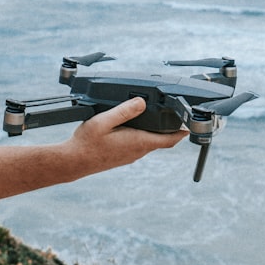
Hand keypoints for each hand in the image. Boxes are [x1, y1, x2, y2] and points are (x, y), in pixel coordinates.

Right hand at [66, 97, 187, 172]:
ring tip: (155, 116)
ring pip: (150, 142)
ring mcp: (130, 156)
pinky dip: (143, 135)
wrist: (73, 162)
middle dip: (169, 128)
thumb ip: (124, 111)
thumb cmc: (86, 143)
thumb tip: (142, 102)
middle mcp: (137, 151)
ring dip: (155, 131)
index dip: (182, 132)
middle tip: (174, 114)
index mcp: (137, 142)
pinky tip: (134, 127)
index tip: (191, 125)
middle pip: (161, 140)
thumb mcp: (104, 121)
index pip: (168, 140)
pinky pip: (139, 145)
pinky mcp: (122, 156)